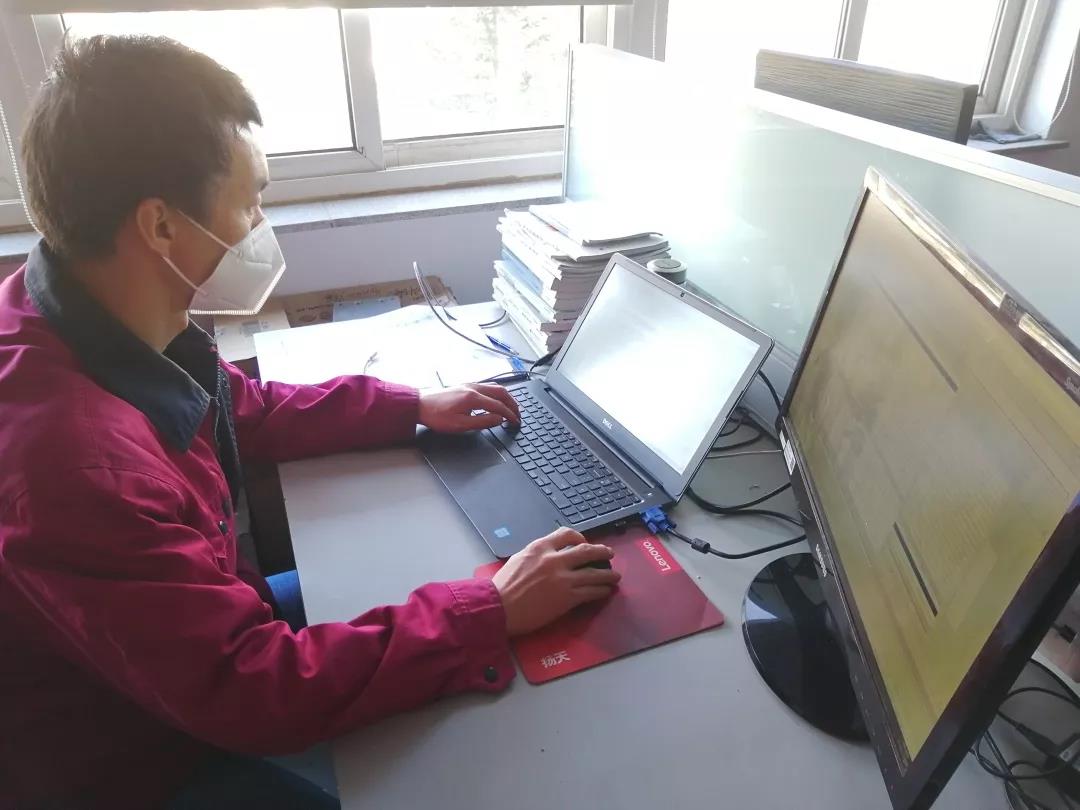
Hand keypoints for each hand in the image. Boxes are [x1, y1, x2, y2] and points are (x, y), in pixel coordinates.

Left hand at [418, 383, 520, 432]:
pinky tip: (496, 400)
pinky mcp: (465, 386)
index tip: (516, 422)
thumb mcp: (461, 425)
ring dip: (506, 397)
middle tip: (518, 414)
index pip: (499, 406)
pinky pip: (488, 386)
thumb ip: (483, 421)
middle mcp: (473, 388)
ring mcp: (469, 385)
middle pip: (501, 392)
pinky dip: (497, 393)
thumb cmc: (437, 416)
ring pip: (495, 387)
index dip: (510, 415)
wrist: (420, 405)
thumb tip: (499, 420)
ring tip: (511, 407)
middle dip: (513, 404)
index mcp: (473, 398)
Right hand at [491, 528, 619, 636]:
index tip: (584, 542)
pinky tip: (605, 591)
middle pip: (586, 551)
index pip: (566, 534)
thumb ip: (536, 554)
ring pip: (593, 573)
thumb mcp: (518, 559)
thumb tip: (549, 555)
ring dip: (608, 574)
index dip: (580, 537)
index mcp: (540, 547)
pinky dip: (601, 590)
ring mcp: (562, 579)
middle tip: (609, 554)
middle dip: (602, 552)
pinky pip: (591, 592)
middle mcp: (554, 560)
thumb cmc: (503, 586)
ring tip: (615, 575)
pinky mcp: (567, 598)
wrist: (498, 607)